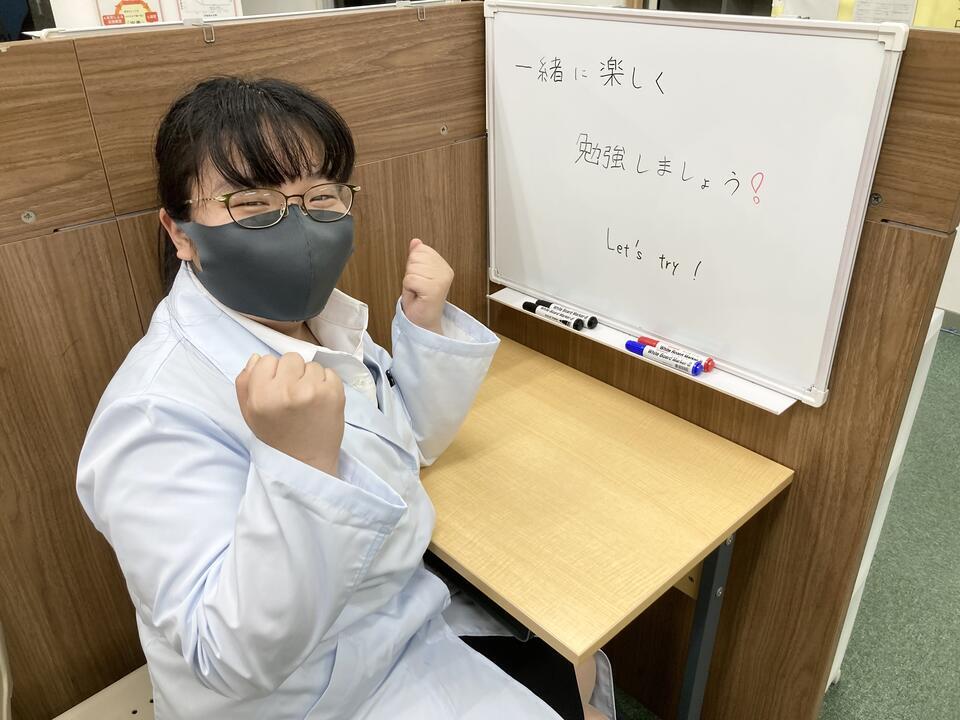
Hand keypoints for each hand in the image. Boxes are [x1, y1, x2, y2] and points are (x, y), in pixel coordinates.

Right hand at [235, 353, 344, 476]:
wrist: (305, 461)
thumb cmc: (275, 436)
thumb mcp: (249, 413)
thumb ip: (245, 383)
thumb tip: (257, 357)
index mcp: (262, 396)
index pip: (266, 360)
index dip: (272, 374)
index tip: (276, 391)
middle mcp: (287, 390)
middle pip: (291, 358)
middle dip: (292, 373)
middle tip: (293, 396)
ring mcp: (313, 390)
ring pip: (311, 365)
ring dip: (310, 378)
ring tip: (308, 401)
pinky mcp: (335, 393)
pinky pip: (329, 372)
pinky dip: (326, 384)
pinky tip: (320, 402)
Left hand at [401, 238, 453, 333]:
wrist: (423, 323)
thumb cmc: (420, 301)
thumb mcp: (416, 274)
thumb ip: (417, 257)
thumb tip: (416, 241)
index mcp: (443, 266)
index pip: (421, 250)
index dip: (414, 265)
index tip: (420, 280)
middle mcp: (445, 272)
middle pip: (415, 257)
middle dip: (410, 273)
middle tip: (418, 287)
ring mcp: (442, 280)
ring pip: (411, 268)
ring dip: (409, 281)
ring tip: (417, 292)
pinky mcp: (434, 289)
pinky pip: (410, 279)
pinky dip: (408, 289)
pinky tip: (417, 296)